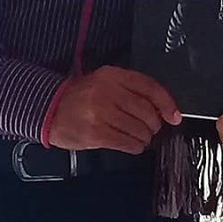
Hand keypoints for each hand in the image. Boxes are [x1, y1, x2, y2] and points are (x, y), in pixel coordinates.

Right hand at [47, 66, 181, 154]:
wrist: (48, 109)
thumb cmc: (81, 97)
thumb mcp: (105, 83)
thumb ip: (131, 90)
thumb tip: (163, 108)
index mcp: (113, 75)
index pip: (149, 87)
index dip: (167, 103)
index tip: (174, 116)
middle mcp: (107, 91)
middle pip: (146, 111)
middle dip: (154, 124)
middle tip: (150, 128)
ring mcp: (100, 113)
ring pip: (138, 129)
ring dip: (144, 137)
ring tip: (139, 137)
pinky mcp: (95, 133)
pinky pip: (126, 142)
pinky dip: (134, 146)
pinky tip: (131, 145)